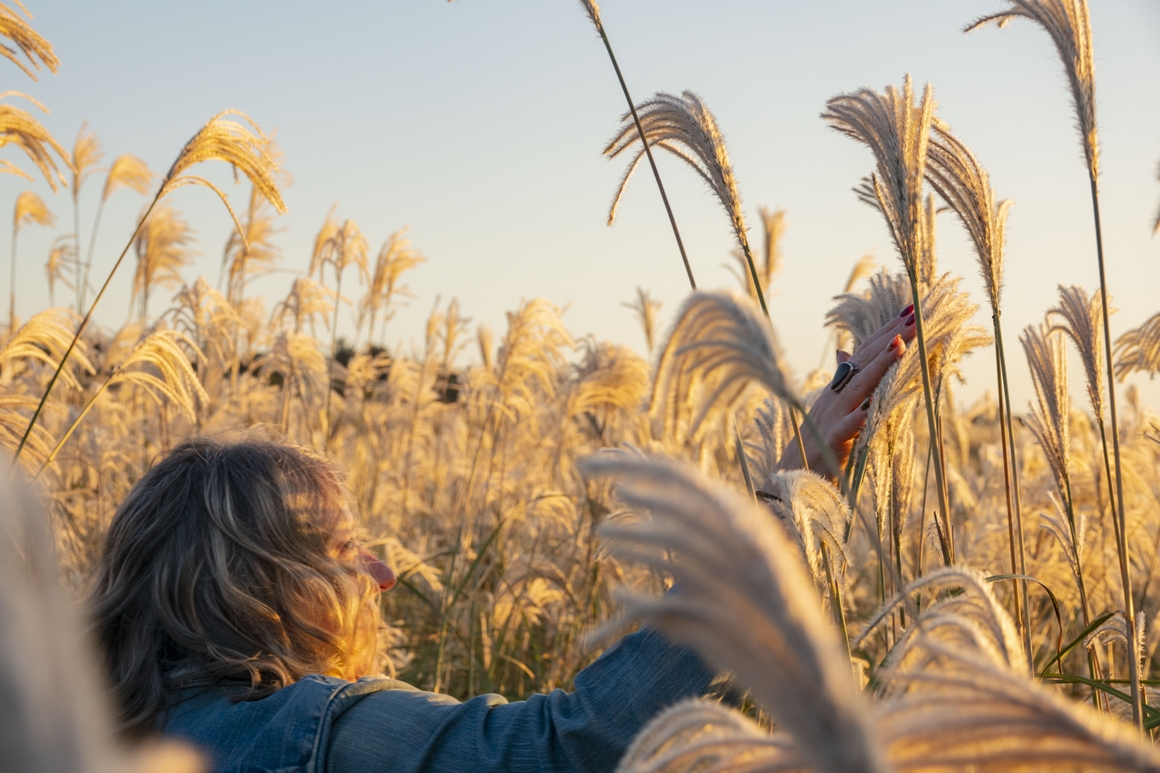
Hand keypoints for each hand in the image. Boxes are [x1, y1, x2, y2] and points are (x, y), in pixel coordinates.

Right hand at [777, 304, 916, 478]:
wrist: (793, 471)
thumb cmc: (818, 440)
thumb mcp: (832, 405)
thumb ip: (842, 379)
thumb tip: (846, 352)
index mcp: (839, 386)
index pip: (864, 352)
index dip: (885, 332)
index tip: (909, 312)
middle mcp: (836, 395)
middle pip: (864, 361)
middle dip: (889, 338)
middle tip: (913, 318)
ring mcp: (832, 416)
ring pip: (858, 387)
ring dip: (879, 366)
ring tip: (899, 346)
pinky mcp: (832, 440)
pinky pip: (847, 428)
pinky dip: (859, 417)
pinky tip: (872, 409)